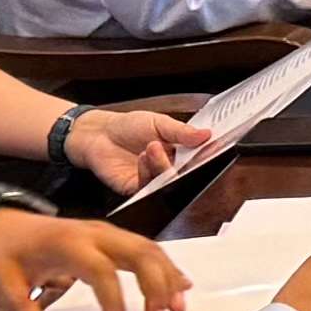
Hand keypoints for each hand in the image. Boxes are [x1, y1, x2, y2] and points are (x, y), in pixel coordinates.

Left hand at [0, 211, 189, 310]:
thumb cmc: (1, 253)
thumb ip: (18, 307)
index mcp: (67, 243)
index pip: (101, 270)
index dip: (113, 301)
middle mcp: (94, 233)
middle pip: (138, 253)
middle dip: (156, 286)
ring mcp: (106, 233)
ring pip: (148, 249)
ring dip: (167, 277)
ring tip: (178, 309)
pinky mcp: (111, 239)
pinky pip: (146, 248)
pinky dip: (166, 267)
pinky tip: (181, 285)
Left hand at [60, 106, 210, 197]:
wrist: (98, 135)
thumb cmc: (127, 126)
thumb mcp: (158, 122)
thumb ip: (181, 131)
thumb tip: (206, 135)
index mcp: (177, 150)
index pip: (197, 156)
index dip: (206, 153)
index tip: (211, 147)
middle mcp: (167, 166)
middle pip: (184, 172)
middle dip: (184, 163)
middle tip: (179, 149)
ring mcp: (152, 178)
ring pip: (167, 181)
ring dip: (161, 164)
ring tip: (152, 146)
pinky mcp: (135, 188)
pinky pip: (147, 188)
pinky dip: (147, 172)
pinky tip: (143, 157)